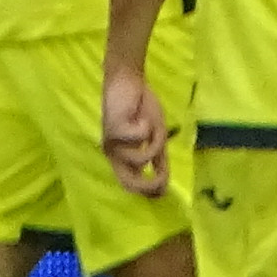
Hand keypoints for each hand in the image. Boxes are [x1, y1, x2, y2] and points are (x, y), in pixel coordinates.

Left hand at [99, 61, 173, 198]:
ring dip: (153, 144)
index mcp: (122, 157)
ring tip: (152, 127)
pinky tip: (141, 116)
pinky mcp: (112, 129)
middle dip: (148, 185)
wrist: (129, 81)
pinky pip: (138, 138)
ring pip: (138, 159)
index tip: (164, 195)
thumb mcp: (156, 137)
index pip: (131, 184)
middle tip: (163, 180)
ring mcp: (111, 143)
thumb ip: (158, 158)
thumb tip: (164, 184)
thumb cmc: (142, 108)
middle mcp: (113, 154)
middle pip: (127, 182)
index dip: (148, 193)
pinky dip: (146, 127)